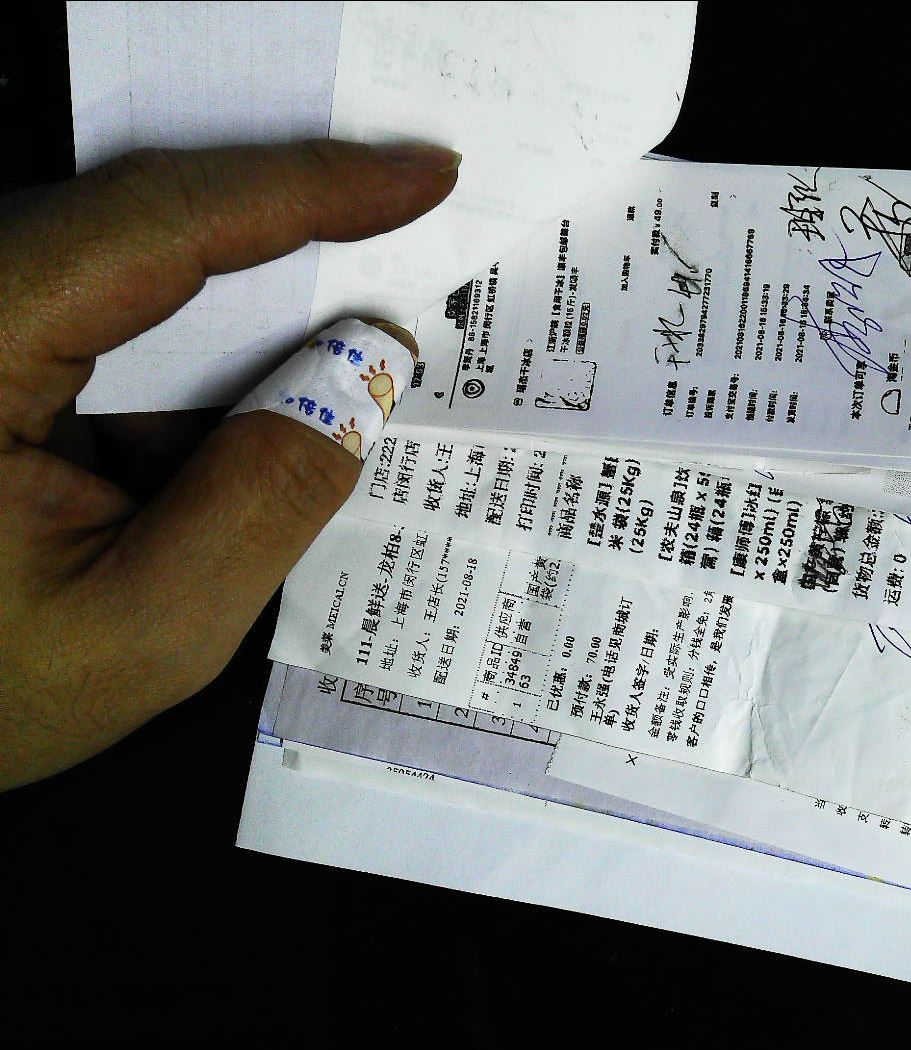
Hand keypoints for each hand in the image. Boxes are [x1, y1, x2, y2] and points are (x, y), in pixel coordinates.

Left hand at [0, 141, 458, 788]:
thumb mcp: (146, 627)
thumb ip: (266, 497)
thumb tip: (370, 370)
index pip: (155, 225)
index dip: (304, 190)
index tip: (424, 176)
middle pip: (140, 220)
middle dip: (290, 225)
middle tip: (416, 227)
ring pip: (126, 266)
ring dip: (245, 298)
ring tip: (354, 331)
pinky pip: (100, 317)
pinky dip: (192, 348)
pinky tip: (259, 395)